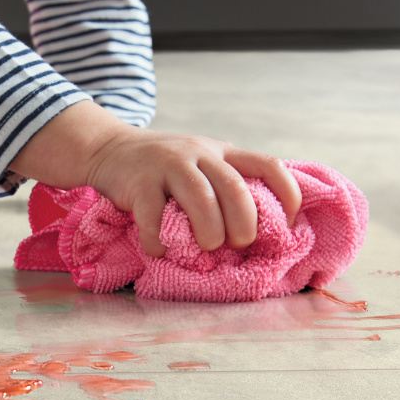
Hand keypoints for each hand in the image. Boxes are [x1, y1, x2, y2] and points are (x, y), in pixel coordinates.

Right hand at [9, 102, 301, 257]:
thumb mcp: (201, 164)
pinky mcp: (138, 181)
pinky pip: (153, 215)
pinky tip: (160, 249)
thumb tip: (259, 233)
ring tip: (207, 248)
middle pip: (234, 186)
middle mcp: (199, 153)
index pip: (267, 165)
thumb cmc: (163, 169)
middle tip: (240, 243)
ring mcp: (168, 164)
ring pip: (200, 197)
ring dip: (209, 230)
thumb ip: (225, 184)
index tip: (290, 222)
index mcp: (221, 152)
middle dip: (244, 221)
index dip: (287, 194)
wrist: (109, 150)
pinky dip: (160, 240)